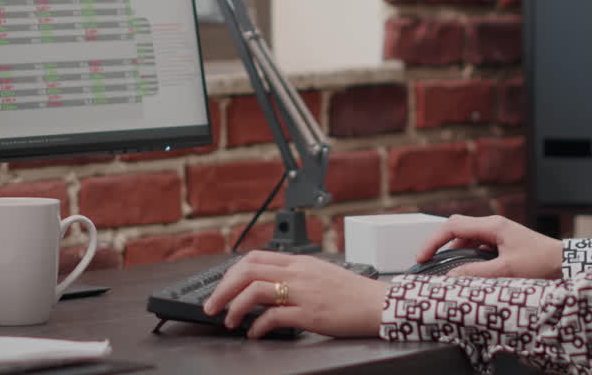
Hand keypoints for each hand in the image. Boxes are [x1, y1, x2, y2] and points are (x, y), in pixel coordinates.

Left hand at [202, 250, 390, 338]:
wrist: (379, 304)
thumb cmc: (353, 293)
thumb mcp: (320, 274)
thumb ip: (295, 276)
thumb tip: (267, 287)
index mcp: (299, 261)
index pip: (255, 257)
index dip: (232, 272)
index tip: (222, 287)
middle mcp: (298, 272)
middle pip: (248, 271)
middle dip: (223, 288)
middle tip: (212, 305)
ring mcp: (304, 292)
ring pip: (255, 290)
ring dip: (234, 307)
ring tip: (229, 321)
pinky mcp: (310, 314)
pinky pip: (273, 317)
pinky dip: (257, 326)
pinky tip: (254, 333)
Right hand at [416, 215, 562, 279]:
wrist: (567, 264)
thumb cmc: (542, 263)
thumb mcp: (507, 271)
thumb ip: (476, 273)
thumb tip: (450, 276)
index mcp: (492, 225)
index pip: (452, 227)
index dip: (433, 241)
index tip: (422, 257)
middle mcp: (493, 225)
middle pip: (456, 228)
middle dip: (438, 243)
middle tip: (426, 260)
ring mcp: (497, 233)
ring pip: (466, 237)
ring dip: (452, 250)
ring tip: (442, 267)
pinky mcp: (502, 243)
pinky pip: (476, 245)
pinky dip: (465, 256)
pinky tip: (464, 269)